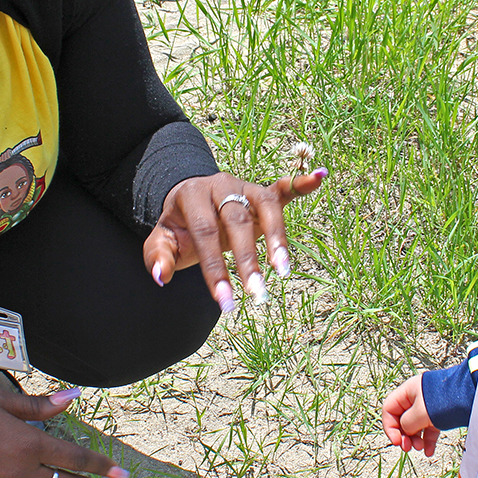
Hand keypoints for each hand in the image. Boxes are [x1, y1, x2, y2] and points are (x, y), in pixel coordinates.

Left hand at [143, 168, 326, 310]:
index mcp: (192, 196)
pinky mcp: (262, 191)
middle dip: (248, 260)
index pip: (205, 234)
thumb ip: (158, 256)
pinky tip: (320, 176)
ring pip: (265, 207)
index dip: (215, 268)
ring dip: (277, 238)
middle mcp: (221, 186)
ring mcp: (244, 187)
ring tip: (284, 270)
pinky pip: (283, 187)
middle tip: (257, 293)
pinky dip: (301, 183)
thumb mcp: (161, 239)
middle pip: (237, 222)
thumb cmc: (179, 227)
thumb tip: (161, 277)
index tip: (225, 301)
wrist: (188, 200)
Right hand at [382, 373, 439, 456]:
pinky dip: (427, 441)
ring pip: (415, 426)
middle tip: (408, 447)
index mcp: (407, 392)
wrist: (472, 395)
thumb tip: (405, 431)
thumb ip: (407, 423)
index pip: (389, 409)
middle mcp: (416, 398)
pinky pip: (429, 430)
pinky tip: (429, 452)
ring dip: (415, 439)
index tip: (397, 441)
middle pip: (401, 419)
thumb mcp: (421, 412)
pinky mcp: (439, 415)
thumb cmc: (446, 398)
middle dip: (404, 435)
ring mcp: (428, 407)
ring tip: (420, 448)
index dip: (390, 426)